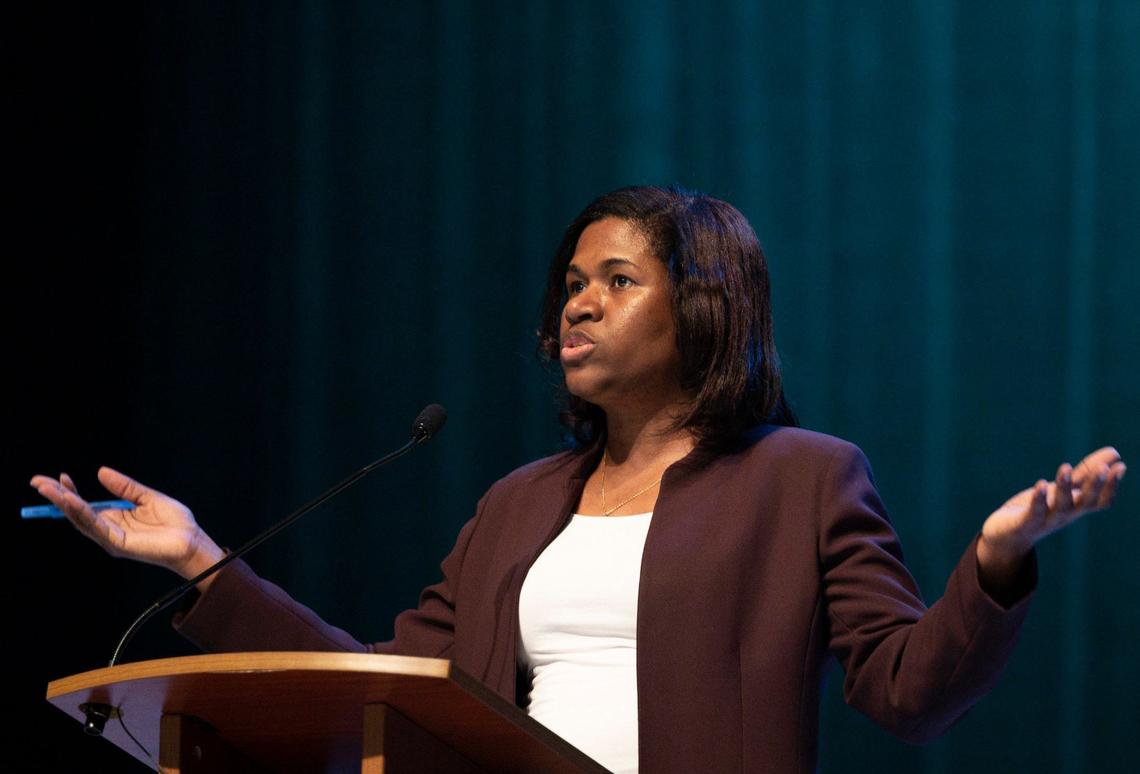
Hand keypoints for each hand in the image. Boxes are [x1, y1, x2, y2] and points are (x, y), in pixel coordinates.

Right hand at [29, 467, 223, 581]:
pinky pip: (96, 527)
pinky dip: (83, 514)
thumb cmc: (174, 522)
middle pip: (76, 513)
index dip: (70, 492)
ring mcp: (111, 538)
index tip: (59, 476)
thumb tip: (100, 471)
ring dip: (64, 504)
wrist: (192, 540)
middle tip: (37, 482)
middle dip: (56, 497)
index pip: (85, 505)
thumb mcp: (147, 497)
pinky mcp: (118, 544)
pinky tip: (73, 501)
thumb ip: (125, 486)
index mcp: (115, 518)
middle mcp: (109, 529)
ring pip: (81, 520)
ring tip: (49, 489)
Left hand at [978, 447, 1125, 581]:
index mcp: (1077, 507)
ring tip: (1065, 467)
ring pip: (1060, 506)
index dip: (1111, 486)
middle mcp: (1066, 515)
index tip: (1121, 467)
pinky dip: (1039, 499)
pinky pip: (1034, 512)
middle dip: (1095, 486)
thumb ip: (1085, 473)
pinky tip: (1041, 484)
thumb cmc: (1040, 510)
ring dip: (1064, 487)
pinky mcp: (1025, 523)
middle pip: (1085, 502)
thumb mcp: (1064, 489)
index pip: (1101, 500)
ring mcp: (1046, 521)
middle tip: (1103, 468)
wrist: (1008, 538)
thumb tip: (1115, 453)